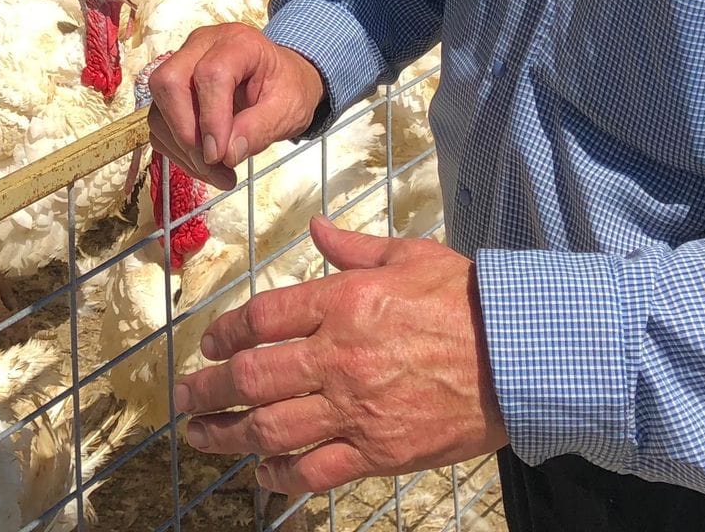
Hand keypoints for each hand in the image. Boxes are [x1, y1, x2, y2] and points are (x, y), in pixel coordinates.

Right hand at [147, 24, 325, 191]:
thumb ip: (261, 129)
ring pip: (159, 105)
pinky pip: (159, 122)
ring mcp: (182, 65)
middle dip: (186, 133)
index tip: (220, 157)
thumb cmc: (287, 87)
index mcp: (238, 43)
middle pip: (169, 83)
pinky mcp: (173, 89)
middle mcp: (201, 46)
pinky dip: (177, 150)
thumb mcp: (288, 109)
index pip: (210, 74)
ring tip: (216, 172)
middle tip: (214, 165)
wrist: (281, 80)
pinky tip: (205, 164)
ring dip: (181, 148)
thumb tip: (227, 154)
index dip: (211, 118)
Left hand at [173, 215, 505, 494]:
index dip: (225, 332)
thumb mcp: (409, 255)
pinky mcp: (379, 451)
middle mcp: (339, 356)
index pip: (263, 318)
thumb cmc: (467, 301)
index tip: (208, 344)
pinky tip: (261, 473)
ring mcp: (356, 408)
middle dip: (207, 389)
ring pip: (271, 428)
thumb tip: (316, 230)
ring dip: (227, 435)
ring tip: (201, 437)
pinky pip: (315, 470)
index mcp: (344, 302)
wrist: (521, 356)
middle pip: (252, 377)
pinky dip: (281, 475)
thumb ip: (353, 247)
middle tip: (184, 396)